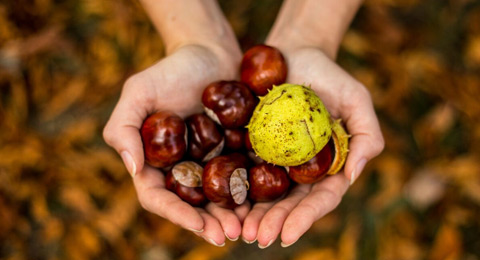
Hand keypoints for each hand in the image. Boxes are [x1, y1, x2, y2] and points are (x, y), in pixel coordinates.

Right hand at [103, 44, 248, 245]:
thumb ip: (124, 128)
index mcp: (154, 162)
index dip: (176, 214)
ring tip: (248, 228)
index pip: (158, 197)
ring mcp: (208, 163)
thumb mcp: (138, 91)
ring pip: (217, 198)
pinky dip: (250, 195)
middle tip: (229, 235)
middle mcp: (181, 168)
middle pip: (191, 205)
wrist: (210, 52)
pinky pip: (241, 179)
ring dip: (231, 216)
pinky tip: (263, 204)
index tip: (198, 225)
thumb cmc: (171, 69)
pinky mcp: (233, 153)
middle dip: (208, 223)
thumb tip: (133, 170)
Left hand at [242, 47, 383, 246]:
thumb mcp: (357, 100)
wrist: (295, 54)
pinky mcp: (253, 147)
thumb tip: (351, 176)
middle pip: (289, 203)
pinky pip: (243, 170)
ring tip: (240, 230)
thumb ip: (367, 136)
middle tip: (257, 238)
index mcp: (328, 165)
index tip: (287, 237)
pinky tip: (225, 202)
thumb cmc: (330, 76)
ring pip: (265, 194)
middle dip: (275, 223)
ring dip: (253, 215)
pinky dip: (236, 189)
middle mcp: (302, 169)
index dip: (304, 219)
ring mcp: (276, 160)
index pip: (319, 199)